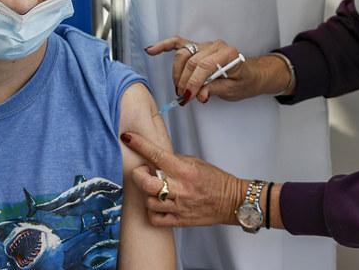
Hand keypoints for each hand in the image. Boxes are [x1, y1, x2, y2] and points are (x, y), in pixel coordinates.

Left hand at [121, 132, 247, 226]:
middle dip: (138, 174)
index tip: (128, 137)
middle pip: (147, 183)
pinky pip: (155, 218)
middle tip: (142, 171)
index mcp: (185, 170)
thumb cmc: (215, 180)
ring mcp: (179, 206)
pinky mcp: (179, 220)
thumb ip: (175, 160)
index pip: (157, 155)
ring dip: (146, 192)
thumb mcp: (196, 162)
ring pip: (148, 201)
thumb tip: (156, 158)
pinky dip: (151, 211)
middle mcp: (180, 188)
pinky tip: (157, 204)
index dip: (140, 144)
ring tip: (153, 187)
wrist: (231, 201)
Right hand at [145, 36, 265, 103]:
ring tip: (179, 89)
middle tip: (183, 98)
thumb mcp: (232, 90)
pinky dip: (165, 46)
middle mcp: (216, 45)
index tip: (188, 97)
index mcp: (228, 53)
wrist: (249, 75)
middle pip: (192, 61)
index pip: (204, 66)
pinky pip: (178, 43)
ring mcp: (205, 45)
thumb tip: (200, 95)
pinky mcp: (197, 47)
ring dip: (177, 73)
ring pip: (183, 55)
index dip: (194, 83)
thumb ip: (215, 90)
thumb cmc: (242, 82)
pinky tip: (151, 50)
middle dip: (184, 82)